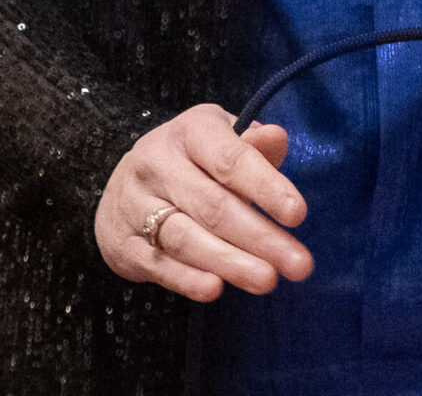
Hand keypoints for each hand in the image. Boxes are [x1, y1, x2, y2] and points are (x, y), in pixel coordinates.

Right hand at [94, 104, 312, 302]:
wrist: (125, 183)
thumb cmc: (192, 160)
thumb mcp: (221, 139)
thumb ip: (252, 145)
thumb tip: (277, 138)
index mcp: (190, 131)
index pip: (230, 159)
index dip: (265, 186)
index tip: (298, 214)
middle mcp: (157, 163)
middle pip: (213, 205)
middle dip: (260, 237)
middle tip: (299, 265)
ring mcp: (134, 203)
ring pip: (185, 238)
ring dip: (230, 262)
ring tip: (267, 280)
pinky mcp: (121, 242)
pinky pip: (158, 264)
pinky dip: (187, 279)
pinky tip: (215, 289)